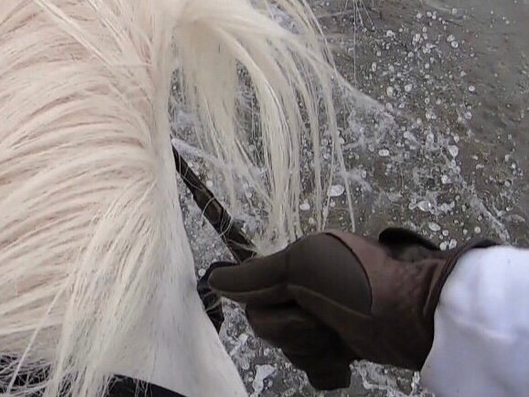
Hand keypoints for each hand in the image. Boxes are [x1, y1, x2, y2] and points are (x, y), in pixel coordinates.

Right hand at [207, 228, 494, 390]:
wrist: (421, 316)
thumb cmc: (361, 282)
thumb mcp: (304, 265)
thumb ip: (256, 276)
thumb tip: (213, 278)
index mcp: (294, 265)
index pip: (252, 294)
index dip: (268, 304)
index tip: (293, 301)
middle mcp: (303, 292)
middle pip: (267, 325)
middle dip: (293, 328)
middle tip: (322, 320)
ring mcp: (322, 323)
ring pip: (289, 349)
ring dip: (312, 348)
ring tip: (340, 338)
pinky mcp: (341, 352)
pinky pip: (313, 368)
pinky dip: (326, 367)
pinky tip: (344, 360)